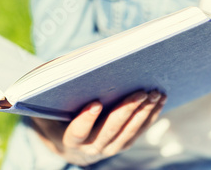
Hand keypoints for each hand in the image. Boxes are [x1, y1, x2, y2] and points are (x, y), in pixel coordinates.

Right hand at [31, 90, 165, 165]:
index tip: (95, 103)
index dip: (86, 119)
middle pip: (109, 131)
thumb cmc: (59, 110)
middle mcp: (89, 148)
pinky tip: (159, 100)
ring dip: (143, 113)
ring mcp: (108, 148)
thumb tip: (69, 62)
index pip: (77, 131)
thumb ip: (54, 85)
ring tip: (154, 93)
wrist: (70, 139)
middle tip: (140, 92)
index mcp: (69, 138)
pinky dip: (150, 116)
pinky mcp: (123, 144)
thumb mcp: (51, 101)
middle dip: (126, 111)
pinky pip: (139, 132)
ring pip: (128, 133)